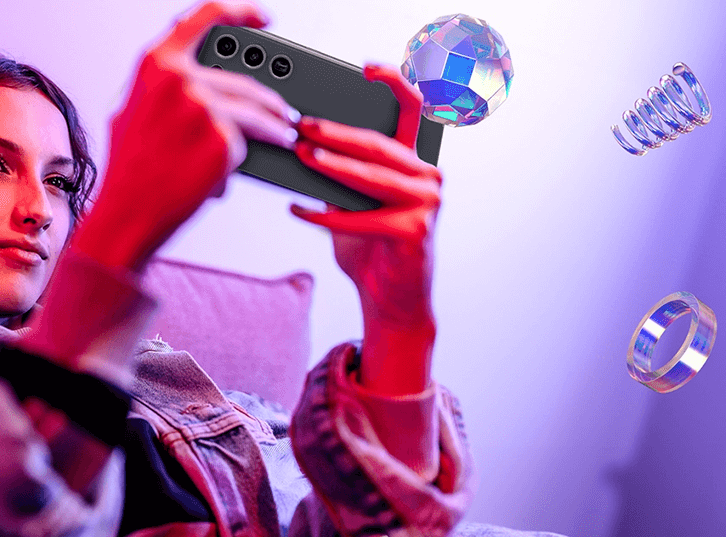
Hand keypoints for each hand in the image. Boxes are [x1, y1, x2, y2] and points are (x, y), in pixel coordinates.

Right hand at [75, 0, 299, 273]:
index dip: (240, 12)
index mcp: (156, 64)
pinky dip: (247, 158)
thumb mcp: (133, 112)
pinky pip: (247, 144)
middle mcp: (180, 78)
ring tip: (285, 135)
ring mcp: (204, 108)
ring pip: (255, 112)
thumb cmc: (130, 170)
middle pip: (243, 82)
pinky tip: (236, 171)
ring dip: (276, 126)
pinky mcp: (223, 139)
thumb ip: (164, 88)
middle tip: (284, 109)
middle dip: (269, 99)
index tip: (264, 17)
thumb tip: (205, 81)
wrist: (126, 214)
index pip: (205, 18)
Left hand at [289, 64, 442, 393]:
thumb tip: (301, 144)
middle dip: (335, 131)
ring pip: (371, 176)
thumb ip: (341, 173)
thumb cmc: (370, 246)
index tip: (364, 68)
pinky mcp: (416, 231)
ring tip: (300, 155)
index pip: (413, 109)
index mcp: (415, 160)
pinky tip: (297, 209)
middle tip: (300, 125)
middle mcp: (428, 176)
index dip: (394, 81)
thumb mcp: (353, 201)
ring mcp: (427, 203)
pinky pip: (361, 218)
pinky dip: (325, 216)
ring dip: (331, 166)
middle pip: (379, 143)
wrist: (391, 300)